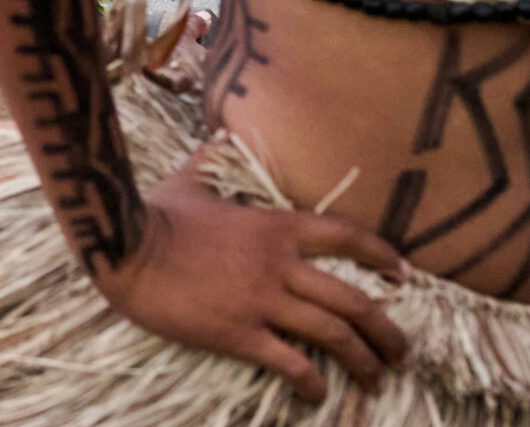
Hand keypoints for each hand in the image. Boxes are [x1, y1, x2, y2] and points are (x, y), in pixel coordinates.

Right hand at [94, 154, 409, 402]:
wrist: (126, 247)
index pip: (345, 236)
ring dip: (362, 360)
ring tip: (376, 379)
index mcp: (275, 225)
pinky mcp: (239, 333)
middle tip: (401, 350)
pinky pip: (290, 362)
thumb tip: (220, 134)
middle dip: (385, 330)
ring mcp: (262, 300)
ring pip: (332, 334)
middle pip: (352, 299)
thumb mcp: (191, 180)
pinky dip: (311, 382)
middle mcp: (280, 264)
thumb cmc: (156, 214)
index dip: (380, 255)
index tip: (403, 273)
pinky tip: (317, 395)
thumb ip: (214, 160)